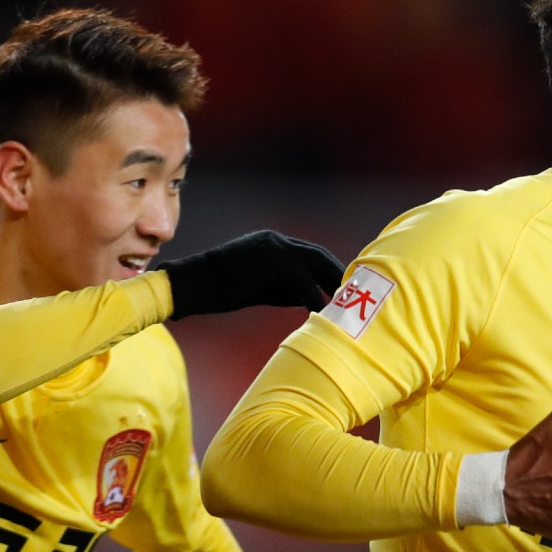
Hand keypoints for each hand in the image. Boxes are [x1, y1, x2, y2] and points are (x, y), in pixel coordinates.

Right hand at [160, 231, 345, 318]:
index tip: (346, 290)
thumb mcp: (262, 289)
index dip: (330, 271)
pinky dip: (313, 295)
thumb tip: (314, 300)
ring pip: (314, 262)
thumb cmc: (224, 290)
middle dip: (339, 274)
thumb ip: (288, 290)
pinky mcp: (268, 259)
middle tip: (357, 296)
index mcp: (274, 244)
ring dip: (332, 282)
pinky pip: (300, 278)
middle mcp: (276, 240)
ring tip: (346, 304)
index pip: (311, 255)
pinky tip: (321, 311)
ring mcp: (273, 246)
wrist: (194, 284)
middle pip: (319, 255)